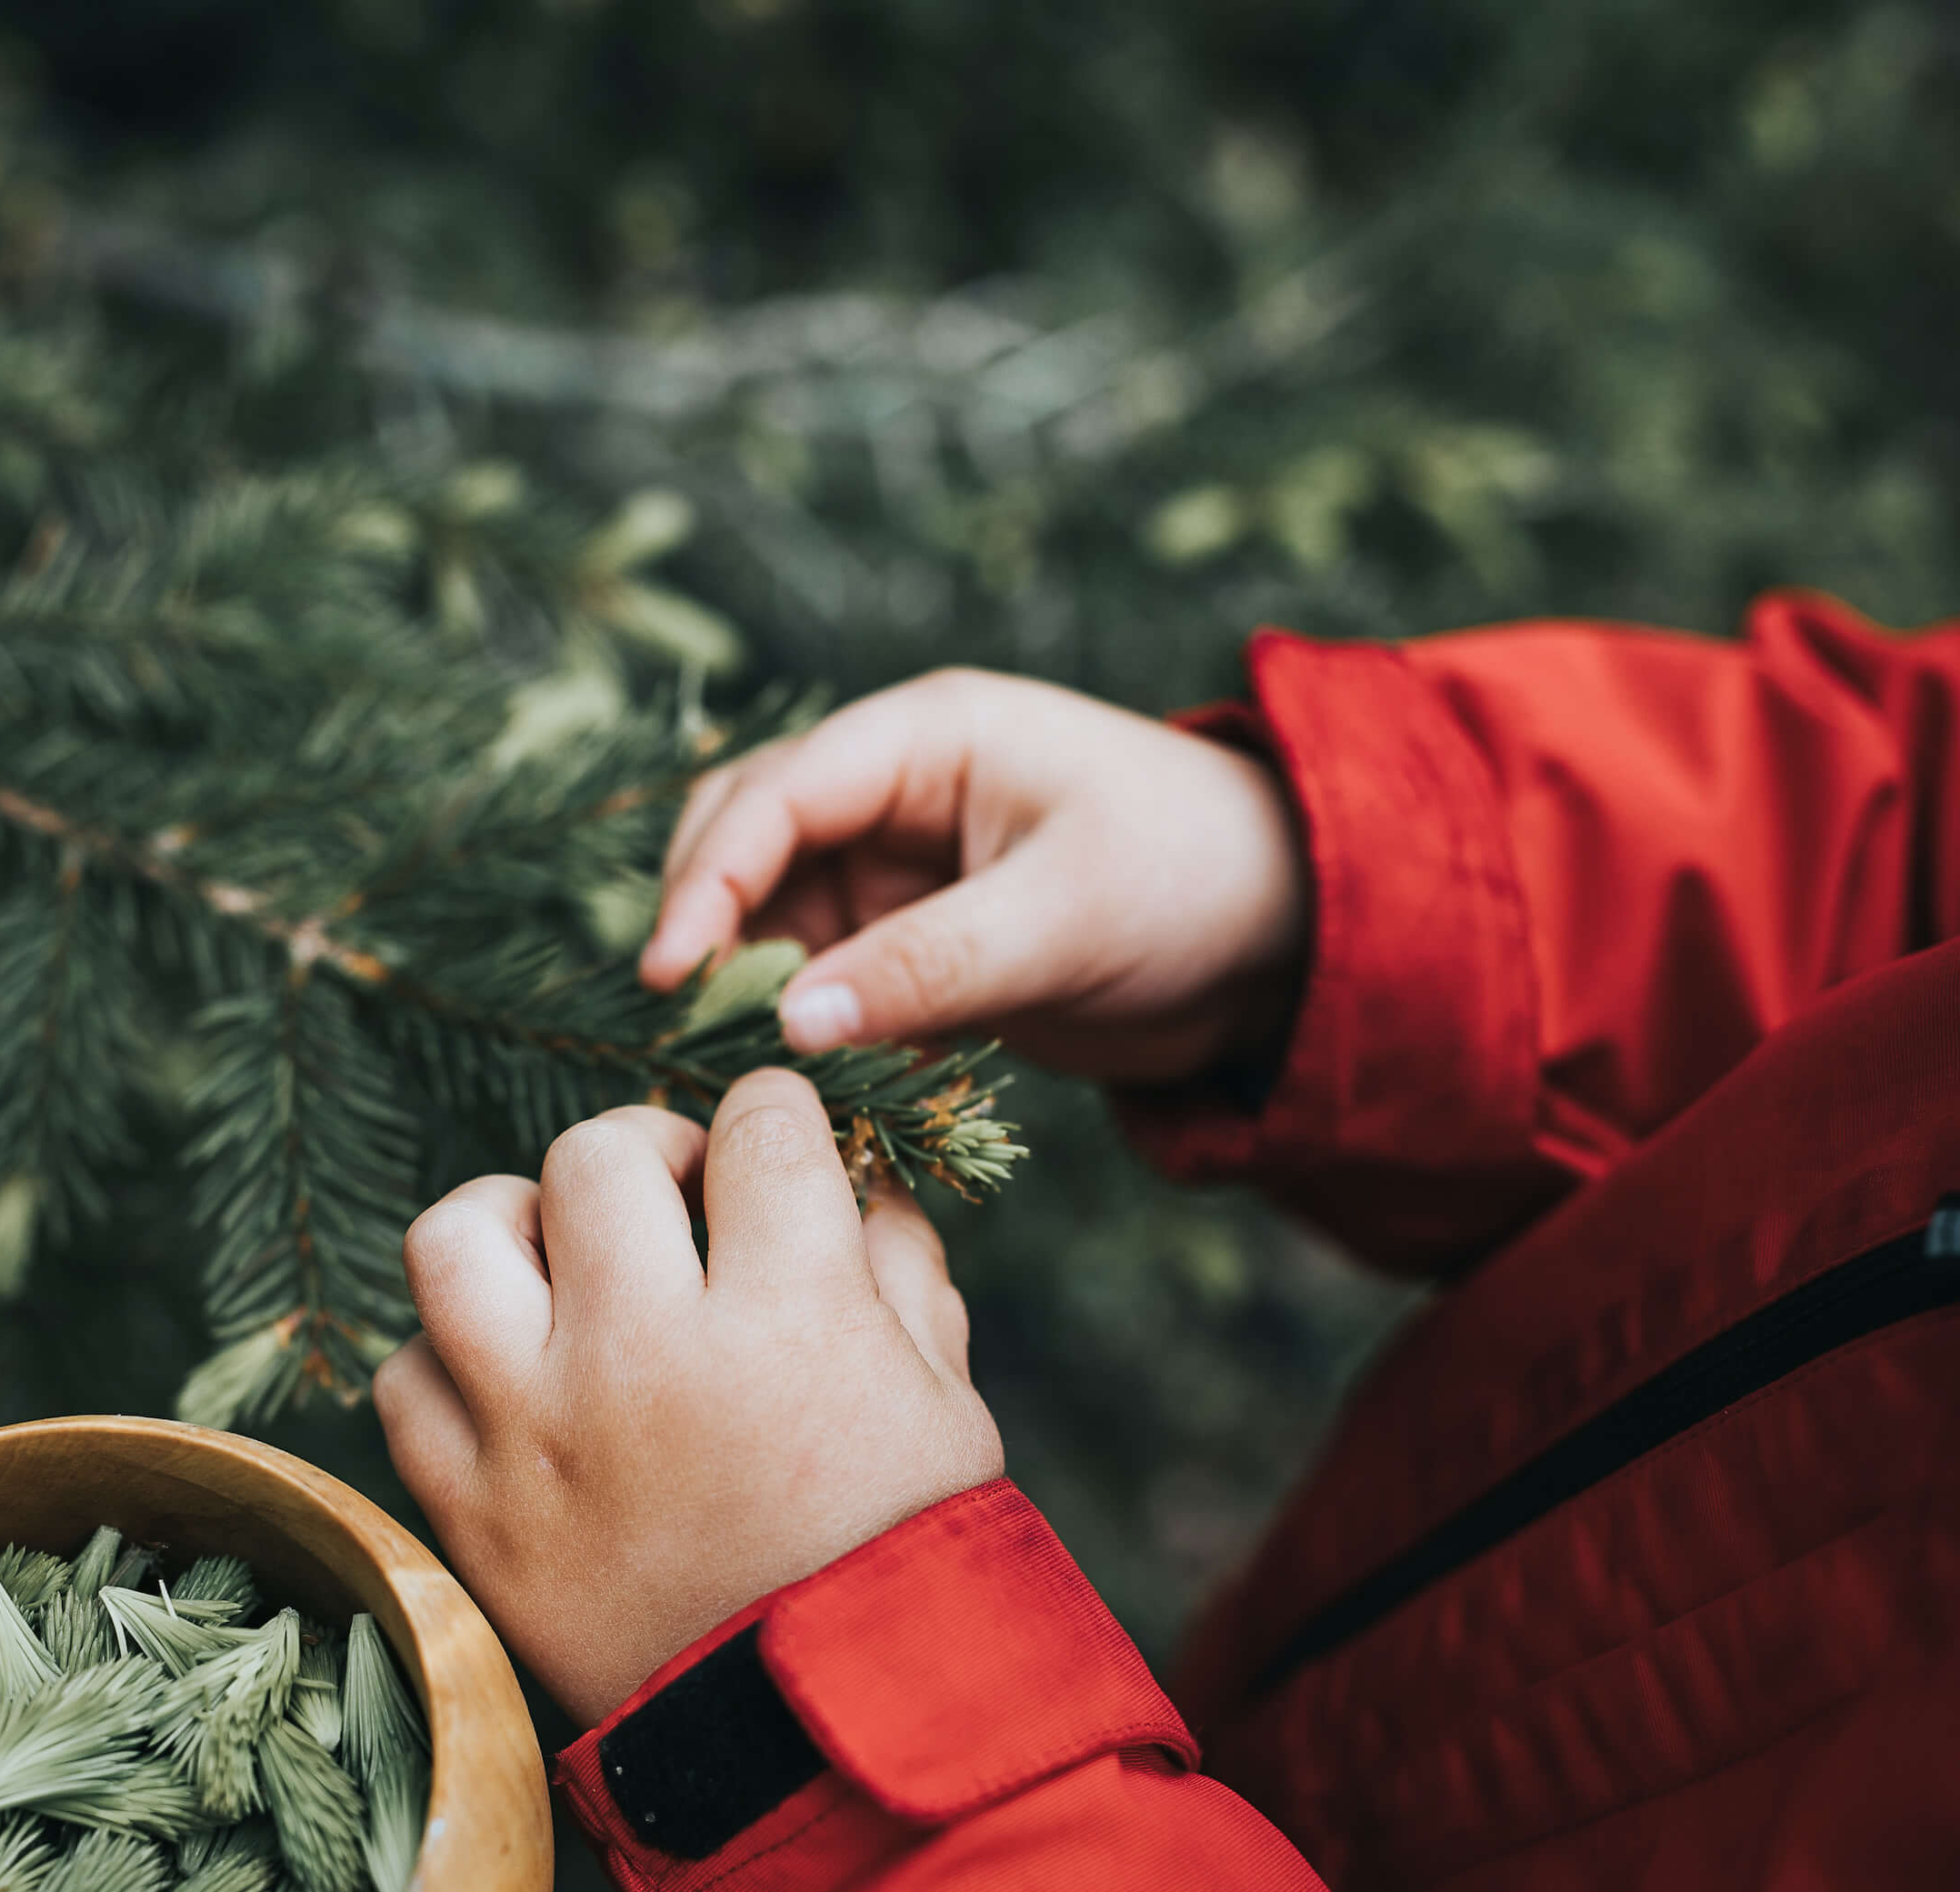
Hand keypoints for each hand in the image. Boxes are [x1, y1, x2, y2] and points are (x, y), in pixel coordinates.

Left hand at [376, 1069, 1004, 1727]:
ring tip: (560, 1260)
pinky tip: (512, 1381)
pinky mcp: (471, 1516)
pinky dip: (450, 1364)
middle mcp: (644, 1356)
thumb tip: (859, 1185)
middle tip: (681, 1202)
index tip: (781, 1159)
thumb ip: (904, 1274)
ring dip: (514, 1224)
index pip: (761, 1127)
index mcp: (789, 1318)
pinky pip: (404, 1381)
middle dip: (652, 1153)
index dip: (779, 1125)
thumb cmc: (903, 1576)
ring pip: (457, 1236)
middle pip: (599, 1153)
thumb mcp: (949, 1411)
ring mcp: (537, 1434)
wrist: (818, 1764)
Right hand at [639, 668, 1310, 1086]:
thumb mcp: (1059, 922)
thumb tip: (789, 1024)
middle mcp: (899, 791)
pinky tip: (815, 1085)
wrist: (1290, 938)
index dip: (708, 878)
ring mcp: (904, 868)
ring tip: (750, 1068)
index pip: (776, 794)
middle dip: (710, 924)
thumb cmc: (1193, 881)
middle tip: (689, 1024)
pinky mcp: (920, 941)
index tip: (670, 974)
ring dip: (759, 986)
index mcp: (928, 738)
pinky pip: (831, 979)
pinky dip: (813, 1025)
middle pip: (749, 843)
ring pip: (780, 920)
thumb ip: (923, 970)